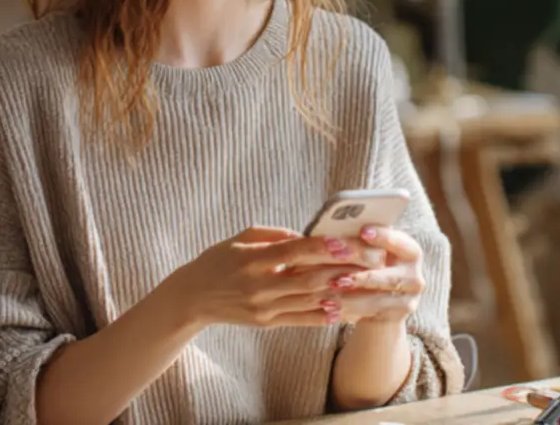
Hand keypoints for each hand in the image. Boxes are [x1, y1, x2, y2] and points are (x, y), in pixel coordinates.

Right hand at [167, 227, 374, 328]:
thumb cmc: (217, 261)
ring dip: (338, 293)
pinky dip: (322, 315)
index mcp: (251, 259)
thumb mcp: (239, 239)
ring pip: (308, 300)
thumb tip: (305, 236)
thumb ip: (272, 235)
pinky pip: (300, 320)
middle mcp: (258, 285)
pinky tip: (343, 309)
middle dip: (340, 270)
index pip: (292, 252)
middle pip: (307, 278)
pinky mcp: (265, 323)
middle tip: (367, 263)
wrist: (192, 297)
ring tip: (364, 284)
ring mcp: (262, 307)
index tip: (346, 243)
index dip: (321, 247)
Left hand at [328, 226, 423, 323]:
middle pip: (385, 272)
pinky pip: (371, 312)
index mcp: (410, 251)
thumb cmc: (370, 269)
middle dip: (358, 266)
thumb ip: (360, 243)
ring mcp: (409, 297)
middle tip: (334, 255)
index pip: (399, 242)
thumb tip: (334, 233)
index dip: (382, 236)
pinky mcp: (398, 315)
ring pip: (376, 296)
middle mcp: (414, 274)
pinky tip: (331, 307)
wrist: (380, 305)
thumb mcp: (369, 254)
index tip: (363, 231)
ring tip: (329, 287)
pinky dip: (349, 309)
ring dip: (349, 294)